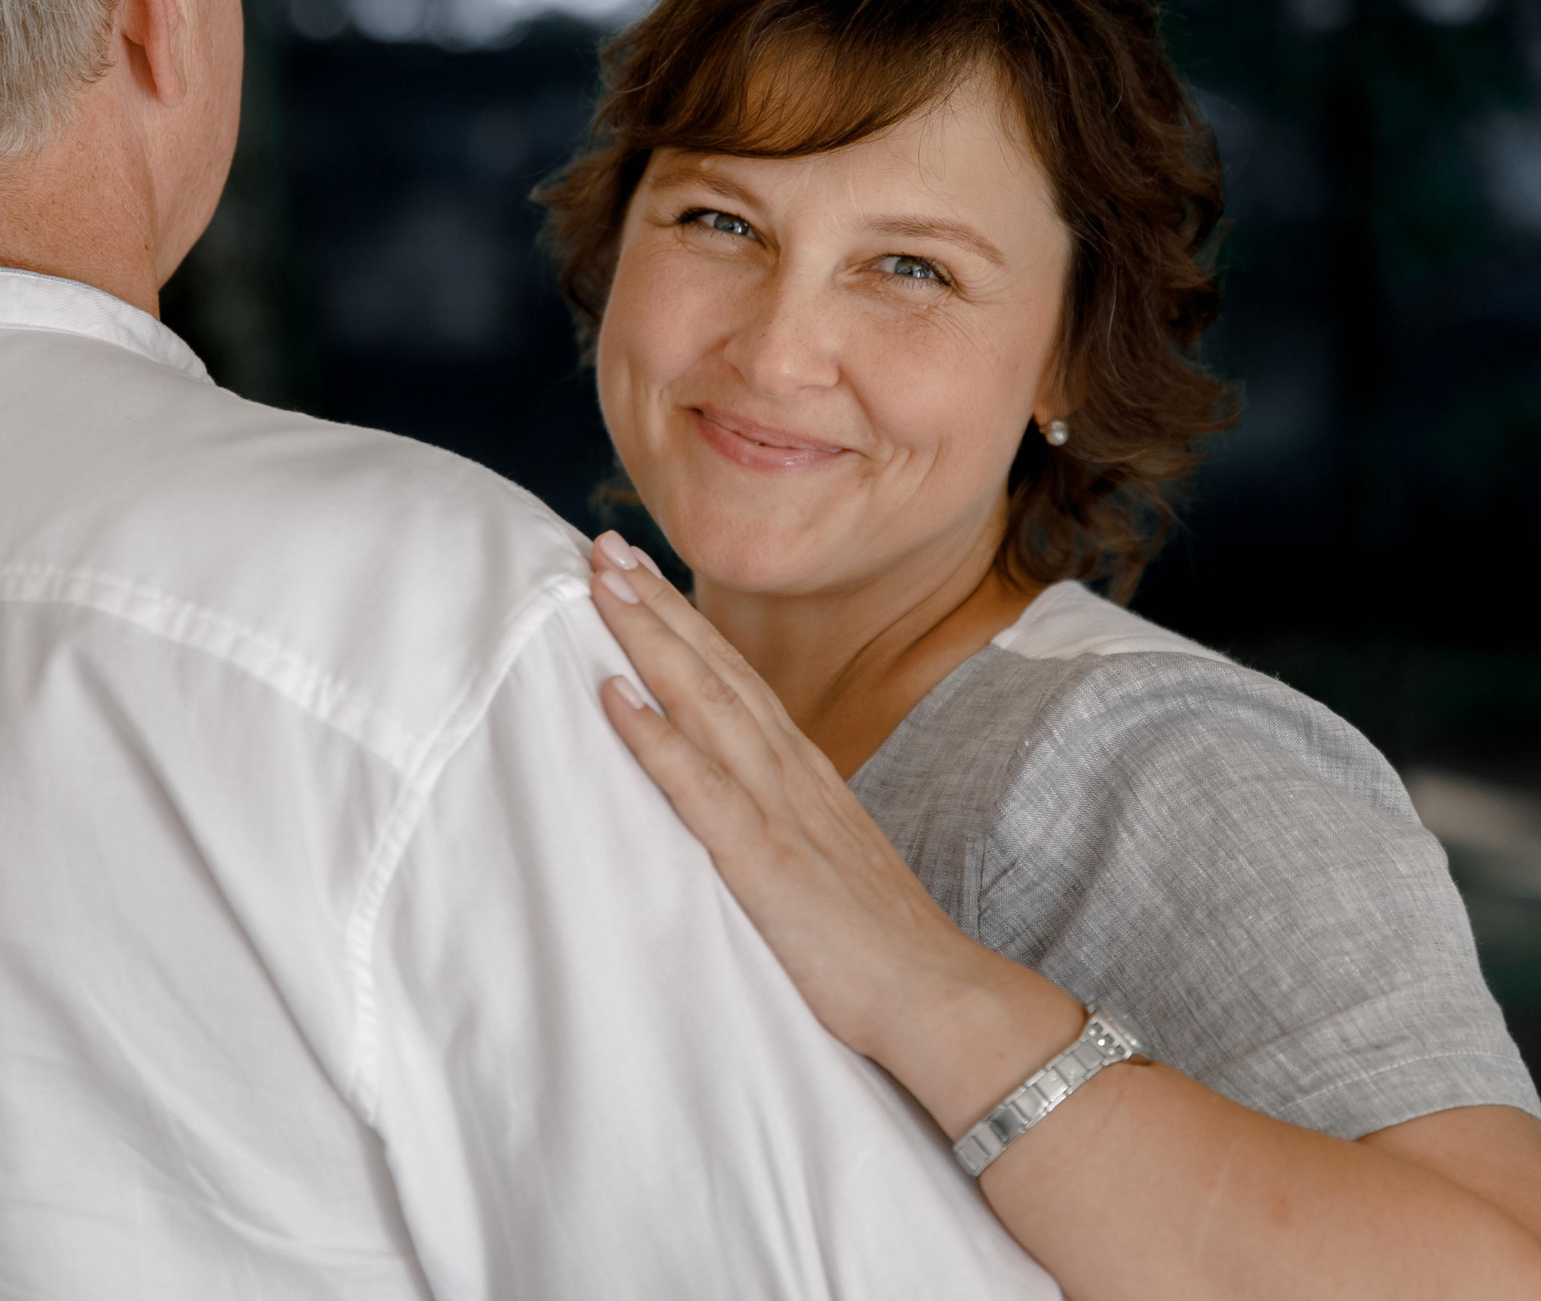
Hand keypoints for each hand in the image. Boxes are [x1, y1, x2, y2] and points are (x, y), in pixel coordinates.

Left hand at [585, 533, 1082, 1133]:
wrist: (939, 997)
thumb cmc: (877, 944)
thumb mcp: (825, 858)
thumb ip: (782, 819)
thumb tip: (737, 801)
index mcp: (801, 772)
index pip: (733, 678)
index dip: (685, 621)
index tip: (640, 572)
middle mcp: (790, 771)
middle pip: (713, 669)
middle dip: (655, 603)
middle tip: (603, 543)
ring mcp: (779, 809)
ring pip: (702, 702)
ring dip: (648, 639)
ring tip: (601, 585)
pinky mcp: (765, 859)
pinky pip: (698, 786)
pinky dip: (653, 735)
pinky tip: (612, 695)